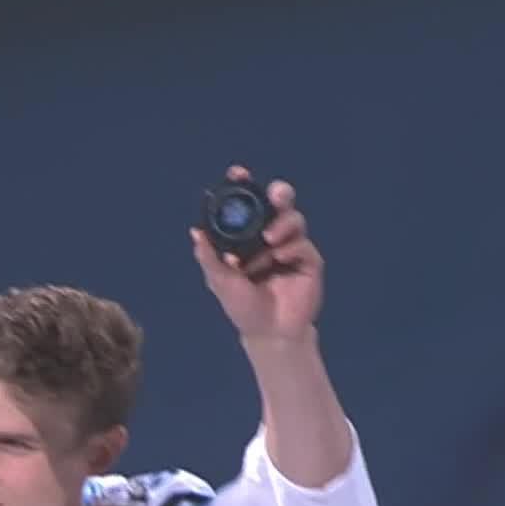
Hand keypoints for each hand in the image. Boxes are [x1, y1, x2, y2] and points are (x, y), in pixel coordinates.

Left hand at [189, 165, 323, 347]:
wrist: (269, 333)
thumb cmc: (243, 307)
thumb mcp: (220, 282)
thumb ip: (209, 258)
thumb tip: (195, 232)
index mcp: (247, 236)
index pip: (247, 204)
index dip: (243, 185)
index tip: (237, 172)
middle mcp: (270, 236)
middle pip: (279, 202)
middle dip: (278, 193)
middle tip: (274, 195)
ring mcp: (291, 247)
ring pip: (293, 219)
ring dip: (282, 225)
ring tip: (270, 241)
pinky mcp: (309, 261)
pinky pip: (303, 244)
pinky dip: (291, 249)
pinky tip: (280, 262)